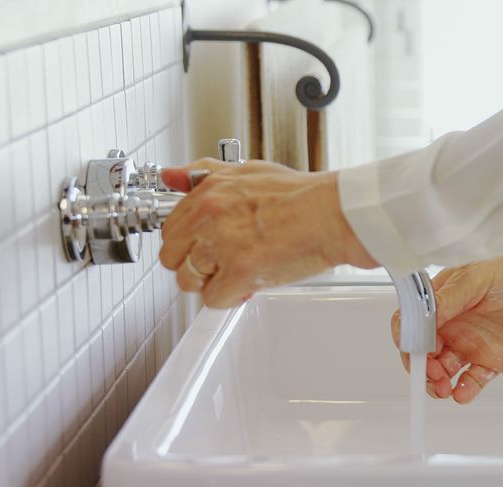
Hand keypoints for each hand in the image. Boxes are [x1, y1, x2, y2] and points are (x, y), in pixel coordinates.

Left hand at [159, 158, 375, 307]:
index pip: (171, 228)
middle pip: (172, 257)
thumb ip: (204, 174)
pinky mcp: (239, 272)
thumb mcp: (246, 170)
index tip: (201, 248)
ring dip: (211, 284)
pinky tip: (248, 285)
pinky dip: (231, 298)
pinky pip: (214, 300)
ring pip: (189, 281)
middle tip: (219, 266)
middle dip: (193, 266)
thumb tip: (172, 176)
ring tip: (237, 275)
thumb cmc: (300, 194)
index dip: (187, 243)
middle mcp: (209, 218)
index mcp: (208, 193)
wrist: (332, 214)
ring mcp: (222, 245)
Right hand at [391, 235, 502, 403]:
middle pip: (422, 353)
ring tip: (445, 387)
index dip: (407, 339)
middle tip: (431, 373)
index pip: (411, 324)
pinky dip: (463, 391)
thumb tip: (421, 318)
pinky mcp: (491, 360)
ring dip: (437, 383)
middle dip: (420, 367)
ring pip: (442, 372)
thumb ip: (447, 299)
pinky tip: (462, 393)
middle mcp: (451, 324)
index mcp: (441, 301)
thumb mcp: (475, 277)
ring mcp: (470, 344)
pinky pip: (471, 381)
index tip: (413, 349)